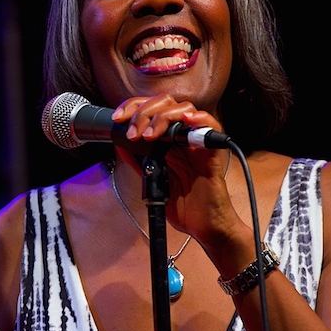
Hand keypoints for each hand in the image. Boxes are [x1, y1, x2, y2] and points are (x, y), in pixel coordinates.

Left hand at [110, 94, 240, 245]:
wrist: (204, 227)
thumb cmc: (184, 205)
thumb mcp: (153, 179)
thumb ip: (138, 161)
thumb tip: (119, 143)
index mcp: (169, 140)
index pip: (152, 109)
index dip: (133, 107)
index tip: (118, 118)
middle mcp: (184, 137)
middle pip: (166, 103)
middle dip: (143, 112)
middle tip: (133, 132)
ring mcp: (198, 144)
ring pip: (185, 109)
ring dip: (163, 117)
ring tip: (150, 135)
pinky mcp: (212, 154)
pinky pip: (212, 127)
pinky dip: (200, 119)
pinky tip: (186, 121)